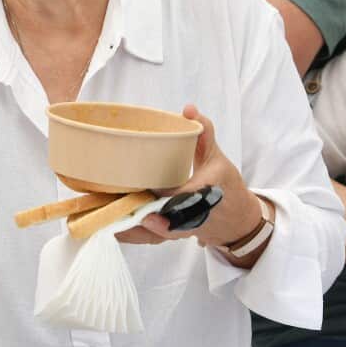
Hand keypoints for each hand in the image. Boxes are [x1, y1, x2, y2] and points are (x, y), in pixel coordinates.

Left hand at [116, 105, 267, 252]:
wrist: (237, 220)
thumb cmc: (226, 185)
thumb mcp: (216, 157)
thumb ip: (204, 132)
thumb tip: (188, 109)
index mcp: (207, 191)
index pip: (184, 195)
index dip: (164, 195)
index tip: (143, 188)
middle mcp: (195, 214)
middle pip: (165, 215)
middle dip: (142, 210)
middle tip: (116, 201)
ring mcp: (184, 228)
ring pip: (156, 231)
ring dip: (133, 226)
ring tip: (108, 215)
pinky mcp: (175, 235)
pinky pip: (152, 237)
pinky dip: (134, 234)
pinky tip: (113, 227)